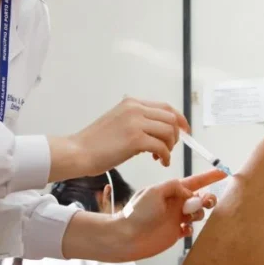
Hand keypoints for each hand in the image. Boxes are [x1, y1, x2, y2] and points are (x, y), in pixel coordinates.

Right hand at [49, 98, 188, 181]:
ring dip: (170, 147)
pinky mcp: (135, 140)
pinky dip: (165, 156)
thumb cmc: (96, 142)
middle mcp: (135, 108)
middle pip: (171, 118)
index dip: (179, 119)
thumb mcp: (117, 121)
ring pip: (169, 132)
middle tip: (170, 148)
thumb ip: (136, 120)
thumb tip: (158, 129)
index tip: (185, 131)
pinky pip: (162, 147)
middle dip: (176, 135)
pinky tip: (159, 162)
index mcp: (132, 102)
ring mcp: (136, 123)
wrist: (79, 152)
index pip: (165, 107)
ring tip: (161, 157)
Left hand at [119, 169, 225, 260]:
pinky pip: (191, 229)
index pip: (194, 181)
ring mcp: (175, 218)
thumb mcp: (154, 191)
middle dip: (208, 198)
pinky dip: (191, 228)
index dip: (209, 177)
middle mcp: (175, 203)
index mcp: (171, 190)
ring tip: (188, 217)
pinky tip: (183, 229)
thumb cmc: (136, 212)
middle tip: (204, 202)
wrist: (127, 237)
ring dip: (199, 214)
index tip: (223, 172)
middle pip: (200, 198)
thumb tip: (191, 193)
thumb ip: (174, 187)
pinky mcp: (175, 233)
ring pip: (198, 213)